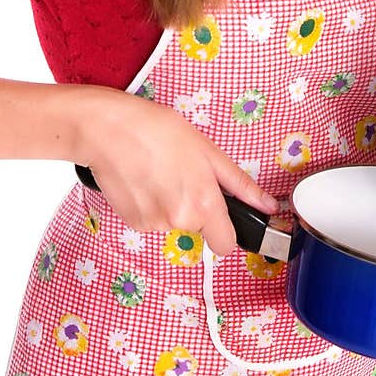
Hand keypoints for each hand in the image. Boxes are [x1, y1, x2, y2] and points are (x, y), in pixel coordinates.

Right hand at [69, 84, 278, 255]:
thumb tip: (267, 206)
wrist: (108, 130)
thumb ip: (240, 184)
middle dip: (193, 206)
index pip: (225, 246)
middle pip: (197, 227)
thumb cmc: (158, 130)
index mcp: (204, 204)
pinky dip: (150, 204)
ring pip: (173, 222)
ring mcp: (154, 224)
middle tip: (181, 174)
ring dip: (169, 203)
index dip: (226, 232)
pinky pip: (152, 219)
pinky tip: (143, 179)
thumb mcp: (208, 151)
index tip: (221, 217)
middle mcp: (179, 221)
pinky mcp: (133, 223)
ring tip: (158, 171)